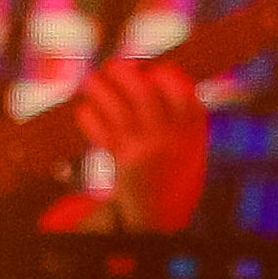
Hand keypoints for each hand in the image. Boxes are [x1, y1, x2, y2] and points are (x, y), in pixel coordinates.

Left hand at [68, 57, 207, 232]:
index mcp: (193, 129)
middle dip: (125, 76)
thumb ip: (177, 113)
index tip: (153, 71)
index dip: (165, 78)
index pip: (182, 94)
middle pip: (145, 97)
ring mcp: (146, 151)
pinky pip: (104, 135)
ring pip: (119, 112)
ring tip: (90, 80)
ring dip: (101, 92)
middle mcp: (171, 138)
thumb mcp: (188, 142)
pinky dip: (91, 120)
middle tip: (111, 65)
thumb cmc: (171, 169)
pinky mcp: (123, 163)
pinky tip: (84, 110)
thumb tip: (148, 74)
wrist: (158, 213)